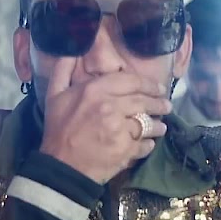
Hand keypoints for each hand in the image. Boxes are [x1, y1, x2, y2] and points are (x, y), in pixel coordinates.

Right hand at [37, 56, 171, 184]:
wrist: (60, 167)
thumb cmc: (58, 130)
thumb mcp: (54, 96)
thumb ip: (63, 71)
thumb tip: (72, 52)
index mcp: (95, 90)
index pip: (131, 81)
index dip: (148, 84)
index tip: (158, 88)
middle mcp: (110, 106)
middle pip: (143, 101)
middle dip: (159, 103)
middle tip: (166, 106)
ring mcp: (119, 129)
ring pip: (147, 123)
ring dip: (157, 125)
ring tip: (161, 127)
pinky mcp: (125, 150)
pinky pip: (144, 144)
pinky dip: (148, 145)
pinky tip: (149, 144)